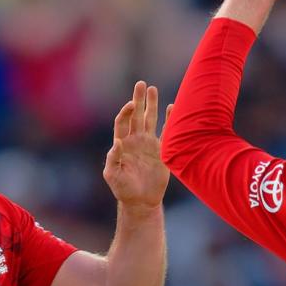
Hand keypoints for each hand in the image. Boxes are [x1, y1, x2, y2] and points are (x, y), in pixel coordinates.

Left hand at [103, 81, 169, 211]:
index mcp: (122, 144)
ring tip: (153, 88)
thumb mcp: (113, 175)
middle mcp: (135, 140)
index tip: (131, 105)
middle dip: (138, 100)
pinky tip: (172, 107)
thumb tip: (117, 143)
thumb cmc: (123, 189)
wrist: (141, 201)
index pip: (122, 122)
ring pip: (150, 119)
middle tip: (141, 84)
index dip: (126, 112)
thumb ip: (112, 159)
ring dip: (152, 105)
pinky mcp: (162, 150)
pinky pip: (166, 132)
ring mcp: (149, 144)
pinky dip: (169, 120)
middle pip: (136, 115)